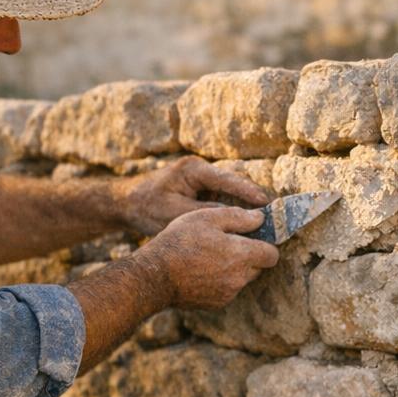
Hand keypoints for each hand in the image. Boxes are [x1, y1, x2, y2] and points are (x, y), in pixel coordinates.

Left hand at [116, 157, 270, 236]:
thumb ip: (205, 213)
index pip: (228, 178)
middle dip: (252, 200)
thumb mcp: (175, 213)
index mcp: (194, 169)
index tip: (266, 203)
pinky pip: (221, 200)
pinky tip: (245, 227)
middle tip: (273, 214)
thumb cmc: (146, 207)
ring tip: (265, 223)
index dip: (249, 192)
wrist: (125, 205)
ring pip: (229, 193)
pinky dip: (232, 212)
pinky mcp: (199, 191)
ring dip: (244, 208)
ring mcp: (201, 181)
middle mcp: (200, 171)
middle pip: (233, 184)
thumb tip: (237, 218)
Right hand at [140, 206, 279, 309]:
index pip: (272, 254)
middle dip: (251, 255)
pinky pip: (229, 289)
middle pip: (259, 267)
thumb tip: (260, 218)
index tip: (254, 236)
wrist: (155, 276)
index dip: (266, 243)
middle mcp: (240, 278)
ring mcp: (229, 293)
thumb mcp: (207, 217)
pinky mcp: (217, 303)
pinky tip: (203, 270)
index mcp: (241, 255)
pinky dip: (222, 280)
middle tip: (229, 243)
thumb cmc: (180, 242)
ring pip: (243, 278)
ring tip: (212, 256)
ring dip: (236, 268)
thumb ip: (238, 216)